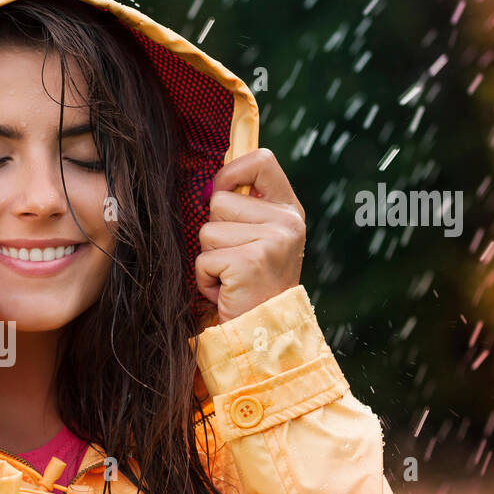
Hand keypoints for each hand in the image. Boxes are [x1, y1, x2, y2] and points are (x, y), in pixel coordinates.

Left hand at [194, 148, 306, 323]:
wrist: (263, 332)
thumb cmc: (252, 285)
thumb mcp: (258, 238)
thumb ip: (244, 208)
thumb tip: (210, 182)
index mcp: (290, 211)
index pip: (262, 161)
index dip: (232, 172)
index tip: (222, 192)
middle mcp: (287, 222)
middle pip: (219, 201)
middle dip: (214, 233)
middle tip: (233, 260)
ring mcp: (271, 241)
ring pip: (207, 230)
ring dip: (209, 258)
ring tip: (231, 277)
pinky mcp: (250, 262)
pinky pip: (203, 258)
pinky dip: (205, 279)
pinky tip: (227, 291)